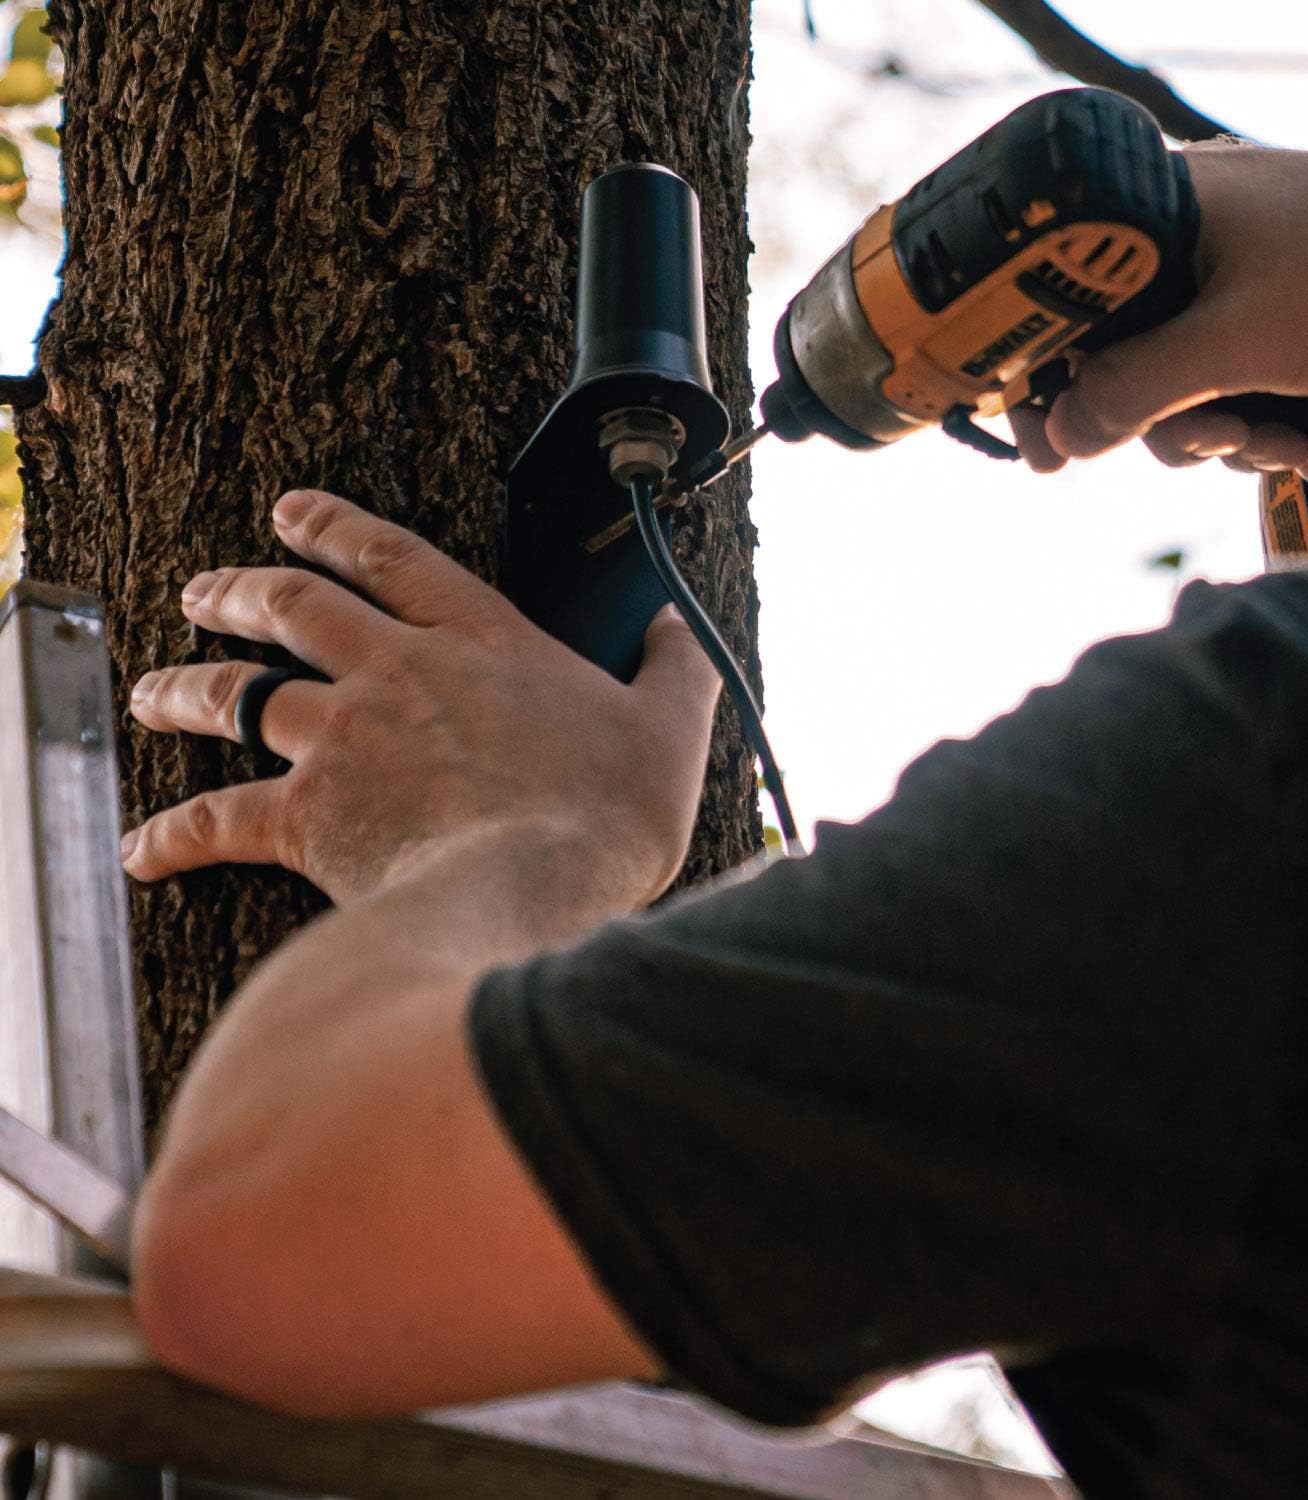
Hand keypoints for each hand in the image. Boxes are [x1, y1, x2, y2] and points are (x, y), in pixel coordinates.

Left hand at [123, 490, 721, 905]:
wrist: (536, 890)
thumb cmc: (606, 815)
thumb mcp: (671, 729)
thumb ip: (675, 669)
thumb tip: (677, 627)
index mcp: (479, 640)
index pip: (392, 557)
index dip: (335, 526)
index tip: (293, 510)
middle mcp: (396, 673)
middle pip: (293, 607)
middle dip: (240, 589)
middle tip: (204, 589)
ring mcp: (344, 741)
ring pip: (239, 696)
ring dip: (189, 687)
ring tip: (154, 689)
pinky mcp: (310, 817)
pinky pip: (219, 818)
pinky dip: (173, 835)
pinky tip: (143, 850)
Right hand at [1011, 147, 1307, 476]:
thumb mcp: (1233, 345)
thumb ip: (1134, 391)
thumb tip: (1062, 437)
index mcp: (1157, 211)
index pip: (1060, 303)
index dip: (1049, 384)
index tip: (1051, 450)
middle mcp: (1184, 236)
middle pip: (1119, 357)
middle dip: (1170, 423)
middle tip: (1219, 442)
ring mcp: (1230, 273)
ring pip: (1174, 382)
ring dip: (1224, 434)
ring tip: (1285, 440)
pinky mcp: (1269, 310)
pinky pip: (1223, 380)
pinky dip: (1256, 420)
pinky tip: (1306, 438)